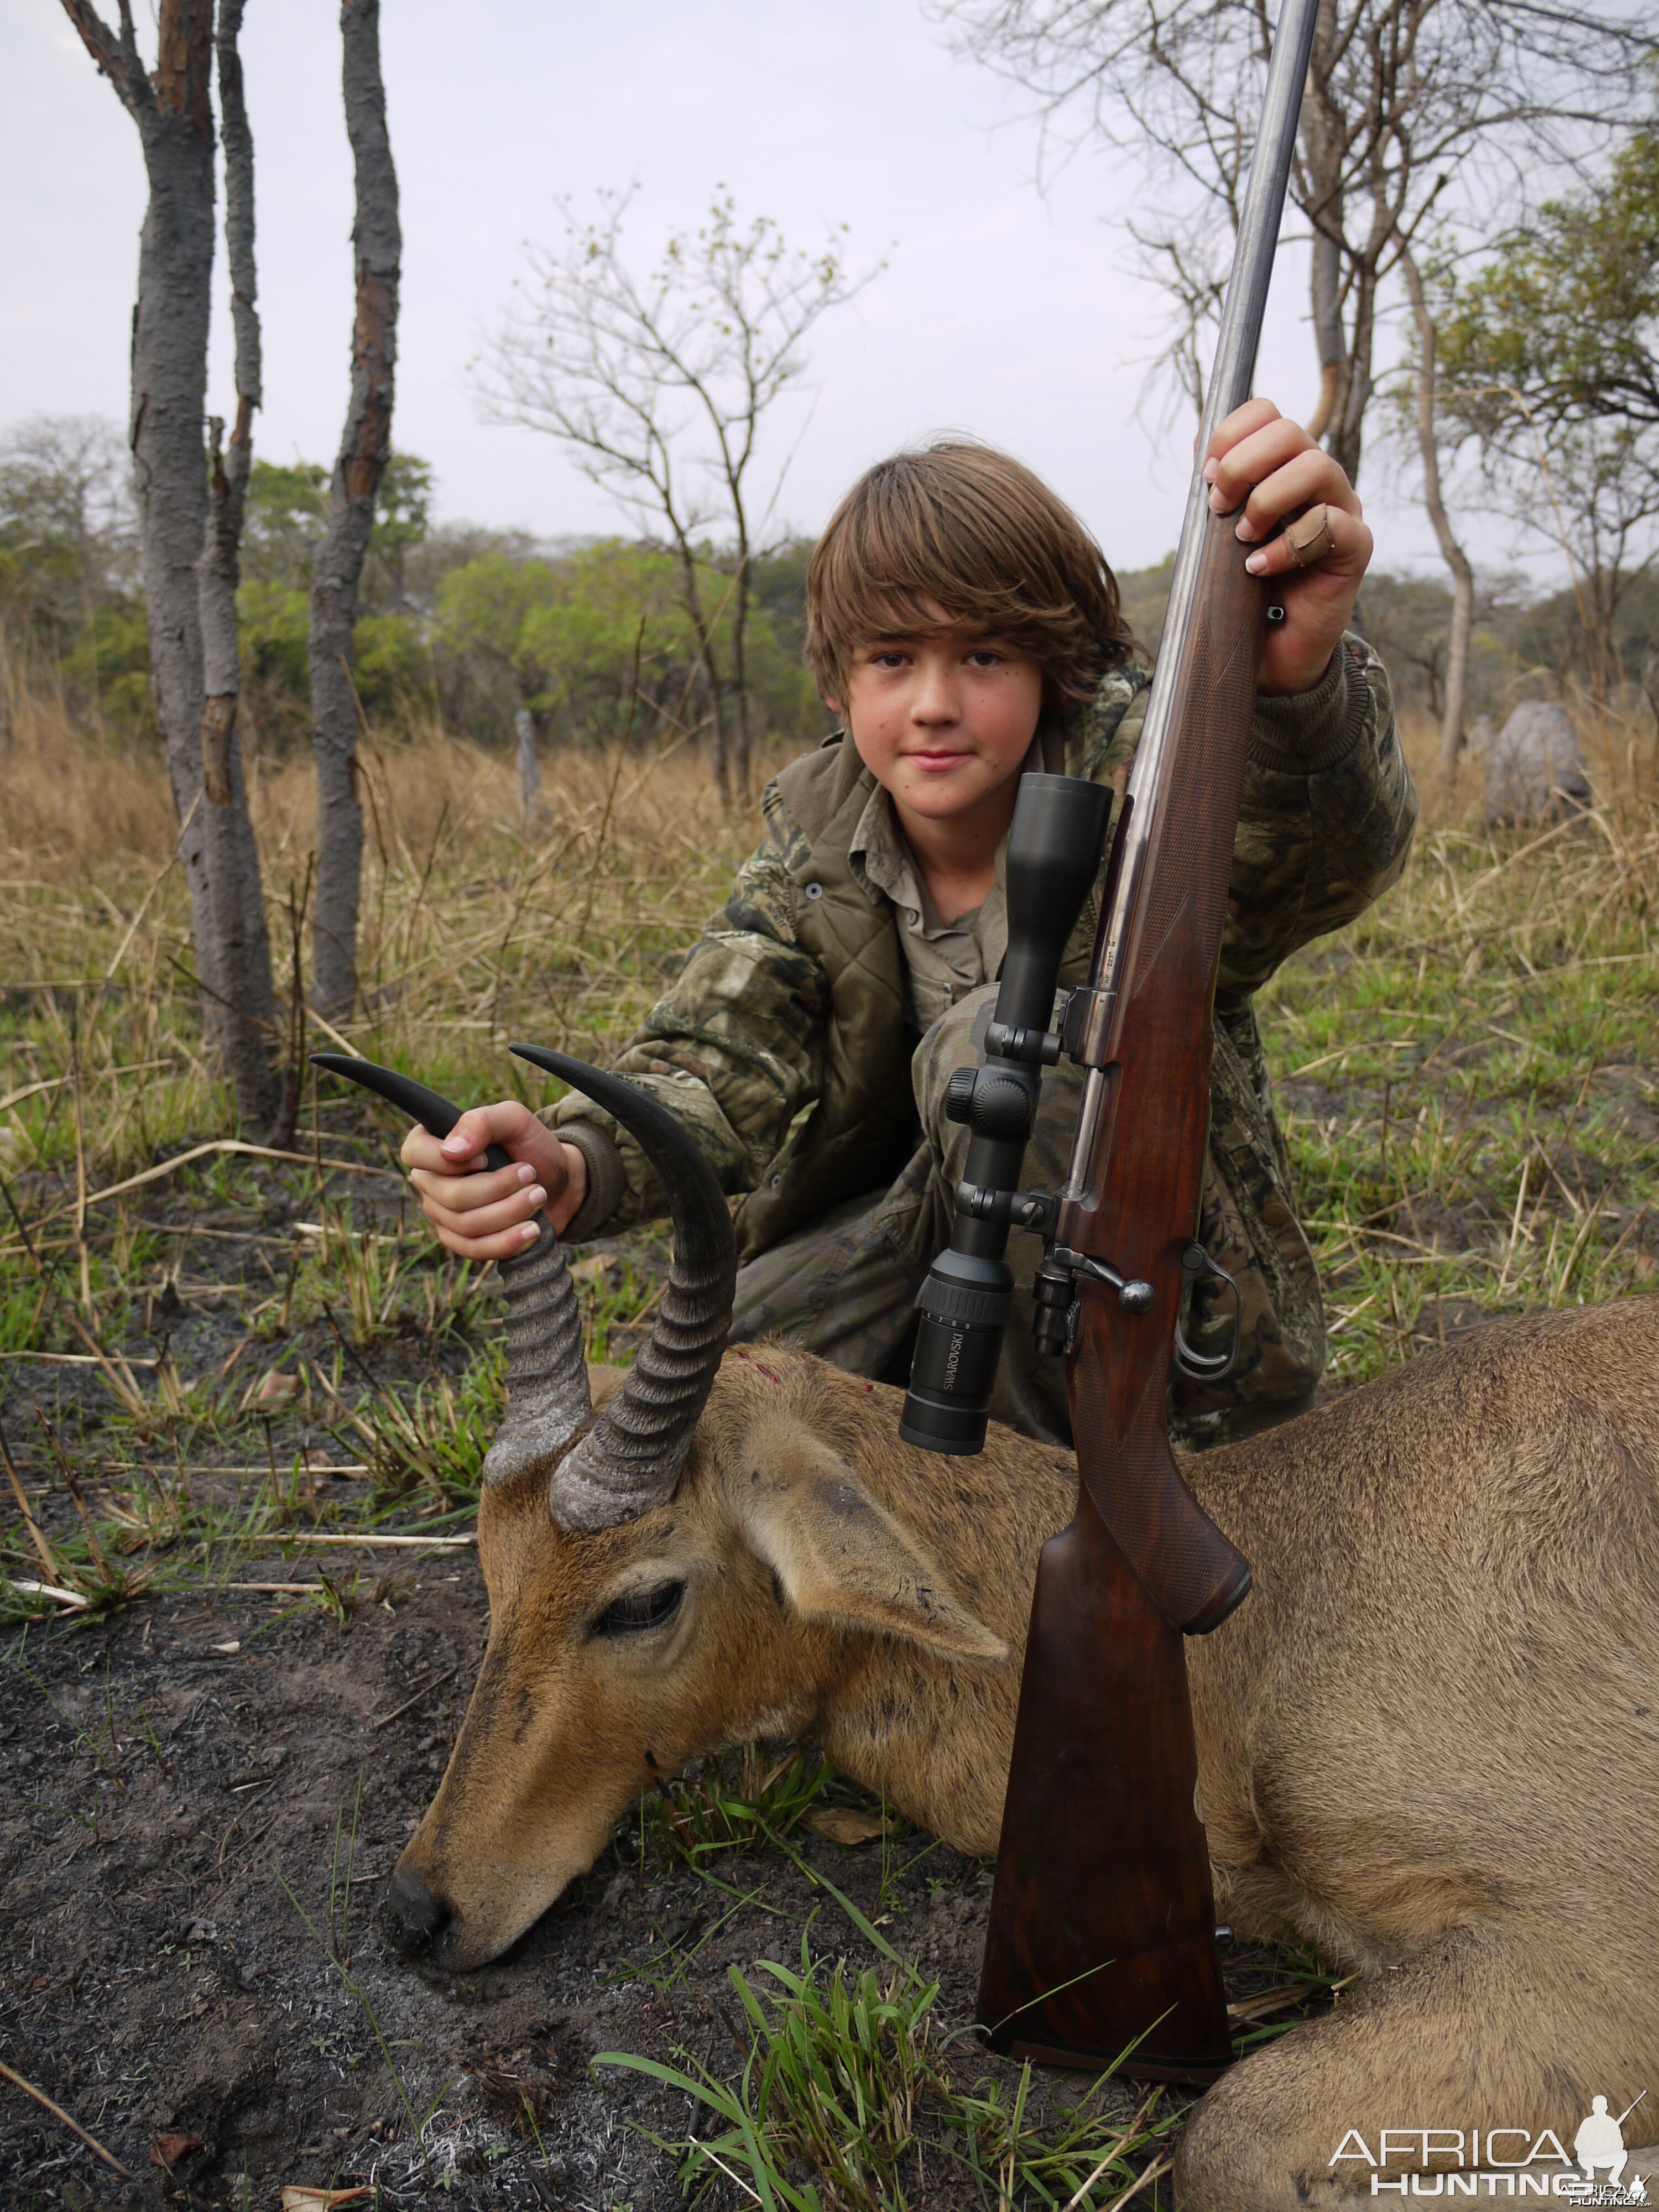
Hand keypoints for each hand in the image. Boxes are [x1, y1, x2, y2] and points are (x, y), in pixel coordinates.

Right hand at [401, 1101, 588, 1261]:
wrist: (557, 1181)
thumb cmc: (530, 1145)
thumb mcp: (513, 1119)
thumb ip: (481, 1123)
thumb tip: (451, 1151)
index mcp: (432, 1143)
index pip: (415, 1153)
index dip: (449, 1162)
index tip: (486, 1158)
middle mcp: (430, 1180)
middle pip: (450, 1196)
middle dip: (498, 1188)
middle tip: (531, 1175)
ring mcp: (441, 1214)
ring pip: (465, 1225)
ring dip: (510, 1211)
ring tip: (539, 1196)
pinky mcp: (461, 1241)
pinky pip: (474, 1249)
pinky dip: (508, 1241)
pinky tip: (532, 1229)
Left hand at [1202, 399, 1371, 694]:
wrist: (1270, 650)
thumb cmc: (1245, 589)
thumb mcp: (1219, 533)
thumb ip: (1218, 488)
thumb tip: (1200, 439)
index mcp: (1284, 466)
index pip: (1267, 414)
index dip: (1232, 432)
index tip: (1206, 473)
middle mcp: (1318, 480)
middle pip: (1289, 431)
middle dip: (1243, 465)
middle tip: (1218, 507)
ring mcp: (1342, 509)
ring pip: (1316, 466)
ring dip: (1268, 499)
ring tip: (1243, 538)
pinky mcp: (1356, 547)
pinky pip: (1331, 524)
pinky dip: (1288, 545)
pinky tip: (1259, 568)